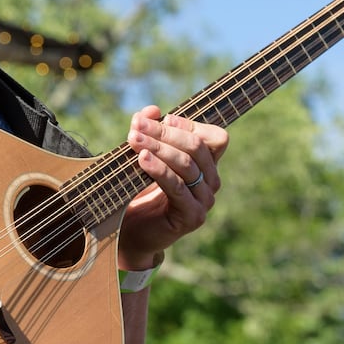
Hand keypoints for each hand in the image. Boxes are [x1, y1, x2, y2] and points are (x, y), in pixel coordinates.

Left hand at [118, 105, 227, 268]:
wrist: (129, 233)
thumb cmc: (136, 192)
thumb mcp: (141, 157)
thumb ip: (147, 133)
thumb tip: (151, 110)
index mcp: (206, 165)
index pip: (214, 137)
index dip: (189, 125)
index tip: (160, 118)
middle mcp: (211, 182)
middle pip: (197, 147)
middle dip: (165, 133)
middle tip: (136, 127)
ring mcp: (204, 201)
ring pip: (188, 165)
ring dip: (158, 148)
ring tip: (134, 140)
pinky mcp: (192, 217)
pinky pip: (177, 187)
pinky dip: (159, 170)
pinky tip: (142, 159)